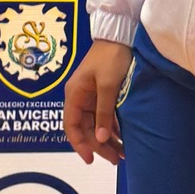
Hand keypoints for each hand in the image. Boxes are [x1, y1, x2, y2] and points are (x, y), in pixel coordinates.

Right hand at [63, 39, 134, 164]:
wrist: (120, 34)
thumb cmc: (111, 56)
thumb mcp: (107, 85)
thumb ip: (104, 112)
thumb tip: (101, 138)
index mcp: (74, 94)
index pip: (72, 126)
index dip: (80, 144)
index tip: (91, 159)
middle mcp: (80, 97)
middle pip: (85, 128)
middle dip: (99, 145)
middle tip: (115, 159)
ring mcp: (91, 96)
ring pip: (96, 124)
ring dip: (107, 139)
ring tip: (122, 154)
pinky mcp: (102, 94)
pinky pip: (104, 116)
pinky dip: (112, 128)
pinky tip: (122, 138)